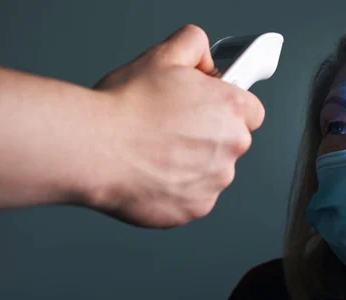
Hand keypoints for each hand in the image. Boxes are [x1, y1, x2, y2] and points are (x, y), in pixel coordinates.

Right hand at [86, 25, 264, 227]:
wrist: (94, 149)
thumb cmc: (126, 108)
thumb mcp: (161, 56)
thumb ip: (193, 44)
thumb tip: (202, 56)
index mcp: (231, 108)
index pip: (251, 110)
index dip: (227, 107)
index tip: (209, 108)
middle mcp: (232, 146)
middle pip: (231, 141)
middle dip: (208, 136)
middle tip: (172, 128)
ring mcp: (215, 181)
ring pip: (212, 171)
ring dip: (193, 164)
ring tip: (156, 151)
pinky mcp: (196, 208)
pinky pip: (194, 197)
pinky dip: (177, 189)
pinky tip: (152, 173)